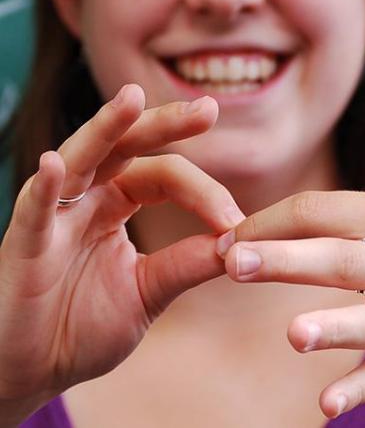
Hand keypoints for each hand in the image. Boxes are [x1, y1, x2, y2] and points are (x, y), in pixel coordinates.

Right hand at [0, 85, 243, 407]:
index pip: (165, 176)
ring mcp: (54, 216)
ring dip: (106, 128)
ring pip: (81, 159)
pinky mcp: (24, 244)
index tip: (238, 222)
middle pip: (128, 147)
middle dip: (165, 125)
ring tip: (132, 98)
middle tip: (207, 108)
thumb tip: (239, 242)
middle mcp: (87, 199)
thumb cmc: (84, 326)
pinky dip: (45, 188)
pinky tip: (56, 164)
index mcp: (117, 204)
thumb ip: (187, 263)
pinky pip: (33, 210)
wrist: (34, 368)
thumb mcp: (150, 291)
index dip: (205, 193)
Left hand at [216, 191, 364, 417]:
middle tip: (234, 263)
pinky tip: (327, 403)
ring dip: (331, 328)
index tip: (229, 241)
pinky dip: (359, 389)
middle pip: (341, 257)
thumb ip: (342, 226)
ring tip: (294, 334)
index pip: (321, 211)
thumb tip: (266, 232)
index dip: (269, 224)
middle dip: (285, 259)